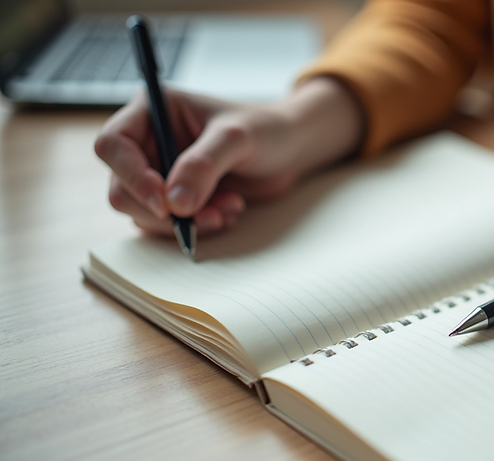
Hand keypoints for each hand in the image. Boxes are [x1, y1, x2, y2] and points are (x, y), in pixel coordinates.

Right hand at [95, 77, 362, 235]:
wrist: (291, 150)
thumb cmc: (266, 130)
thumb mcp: (237, 139)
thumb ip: (204, 165)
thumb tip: (174, 203)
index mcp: (152, 111)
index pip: (113, 145)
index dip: (130, 176)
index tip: (163, 203)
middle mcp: (148, 142)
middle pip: (121, 188)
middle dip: (161, 210)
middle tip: (204, 216)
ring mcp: (160, 173)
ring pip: (144, 213)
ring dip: (184, 222)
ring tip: (228, 210)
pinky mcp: (177, 198)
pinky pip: (168, 225)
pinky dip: (197, 227)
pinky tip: (229, 212)